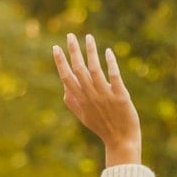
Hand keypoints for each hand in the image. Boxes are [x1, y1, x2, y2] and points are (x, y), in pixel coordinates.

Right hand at [52, 33, 142, 166]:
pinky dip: (110, 63)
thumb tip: (64, 88)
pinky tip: (107, 51)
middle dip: (73, 51)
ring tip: (88, 37)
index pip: (66, 77)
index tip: (56, 48)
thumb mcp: (84, 117)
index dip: (61, 62)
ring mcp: (105, 95)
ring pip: (95, 69)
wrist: (121, 140)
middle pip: (79, 70)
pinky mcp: (120, 95)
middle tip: (69, 35)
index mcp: (80, 100)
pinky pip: (114, 76)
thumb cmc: (102, 128)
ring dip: (90, 52)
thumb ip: (73, 103)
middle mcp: (90, 96)